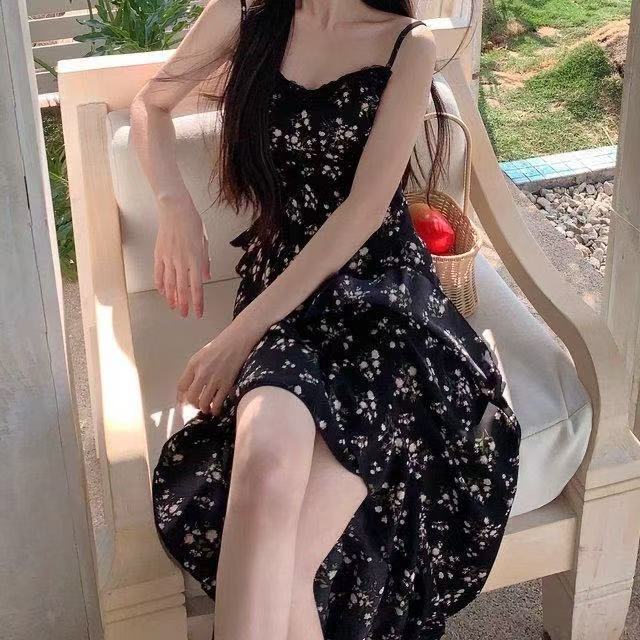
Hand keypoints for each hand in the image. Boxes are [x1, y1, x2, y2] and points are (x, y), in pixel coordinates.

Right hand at [154, 196, 210, 317]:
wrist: (175, 209)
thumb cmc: (193, 223)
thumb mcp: (205, 242)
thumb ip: (205, 261)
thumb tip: (206, 277)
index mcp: (195, 259)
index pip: (197, 286)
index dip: (197, 302)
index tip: (198, 313)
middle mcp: (181, 261)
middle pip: (182, 288)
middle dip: (184, 304)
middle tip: (185, 314)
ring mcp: (168, 258)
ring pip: (169, 283)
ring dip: (171, 297)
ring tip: (173, 307)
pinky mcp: (159, 253)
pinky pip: (158, 273)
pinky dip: (160, 284)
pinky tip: (162, 292)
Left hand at [176, 320, 258, 415]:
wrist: (237, 341)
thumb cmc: (221, 345)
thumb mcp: (202, 354)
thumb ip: (195, 369)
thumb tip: (192, 385)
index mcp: (193, 364)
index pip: (181, 386)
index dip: (181, 397)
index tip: (183, 402)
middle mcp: (202, 373)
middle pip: (191, 397)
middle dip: (193, 404)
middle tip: (197, 405)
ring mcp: (214, 379)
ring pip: (204, 402)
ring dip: (204, 408)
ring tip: (206, 409)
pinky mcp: (227, 383)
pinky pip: (218, 402)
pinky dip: (216, 409)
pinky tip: (216, 410)